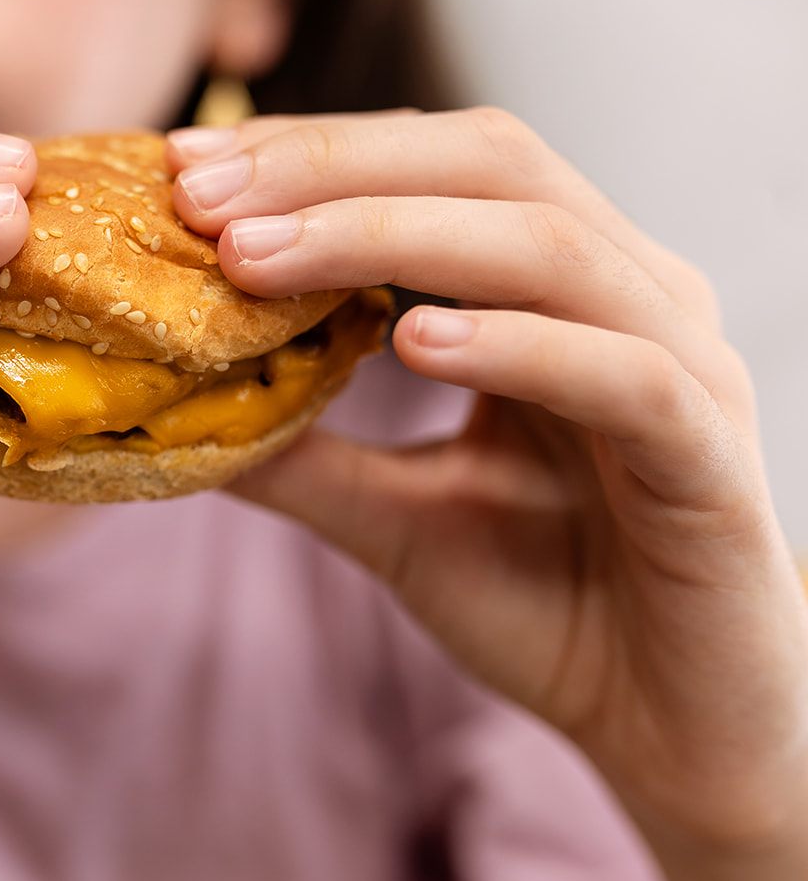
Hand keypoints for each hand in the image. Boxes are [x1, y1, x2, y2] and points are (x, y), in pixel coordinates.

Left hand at [168, 110, 807, 880]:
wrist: (670, 726)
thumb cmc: (546, 599)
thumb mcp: (393, 514)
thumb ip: (299, 450)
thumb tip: (169, 405)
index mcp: (557, 284)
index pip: (434, 164)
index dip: (312, 154)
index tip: (188, 171)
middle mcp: (628, 294)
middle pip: (487, 163)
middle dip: (332, 170)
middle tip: (202, 196)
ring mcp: (681, 364)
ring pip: (546, 246)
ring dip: (390, 236)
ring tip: (260, 258)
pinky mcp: (711, 456)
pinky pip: (620, 375)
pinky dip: (517, 346)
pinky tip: (416, 342)